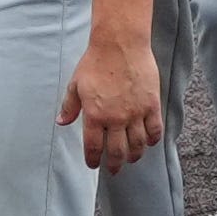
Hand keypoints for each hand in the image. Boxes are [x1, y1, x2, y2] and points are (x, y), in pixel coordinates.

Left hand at [64, 32, 164, 170]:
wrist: (120, 45)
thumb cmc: (96, 62)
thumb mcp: (76, 85)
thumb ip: (69, 106)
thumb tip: (61, 122)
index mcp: (94, 115)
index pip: (94, 147)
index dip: (93, 160)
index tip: (93, 165)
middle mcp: (116, 118)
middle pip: (117, 151)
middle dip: (114, 164)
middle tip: (113, 170)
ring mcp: (136, 113)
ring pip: (138, 144)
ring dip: (134, 155)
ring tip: (131, 159)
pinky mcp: (151, 105)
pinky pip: (155, 130)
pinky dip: (152, 140)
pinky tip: (149, 143)